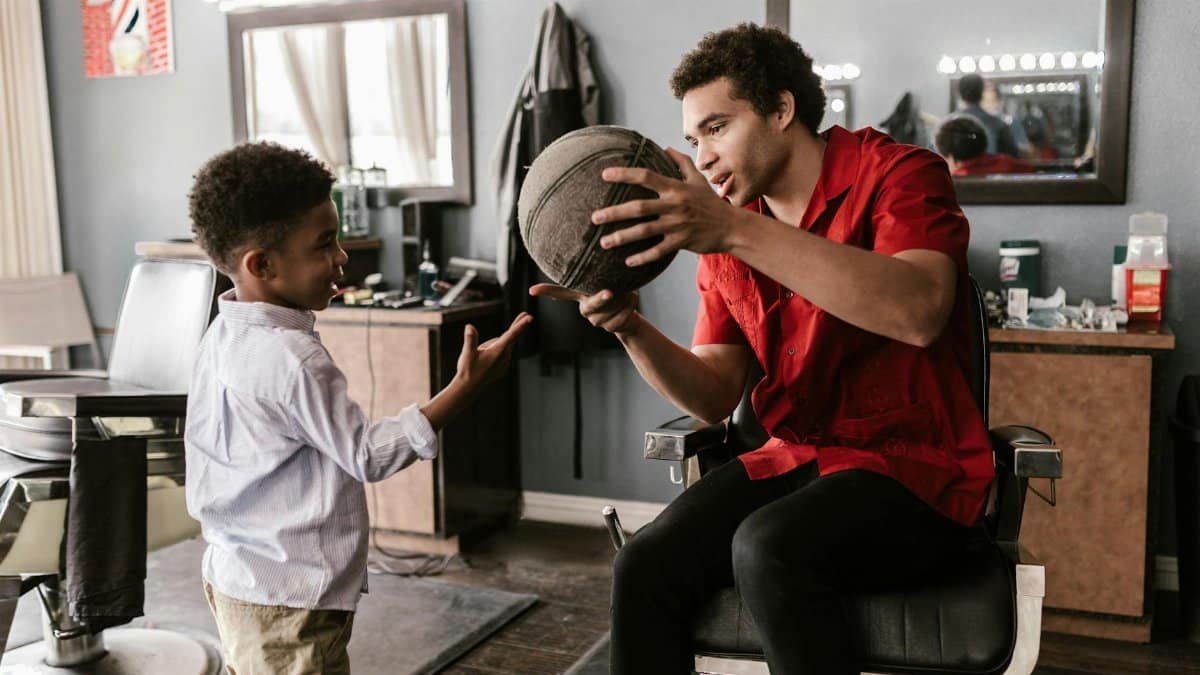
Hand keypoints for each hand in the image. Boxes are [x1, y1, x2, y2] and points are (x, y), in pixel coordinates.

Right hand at [455, 312, 532, 388]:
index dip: (520, 325)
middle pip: (512, 338)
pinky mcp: (502, 366)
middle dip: (518, 326)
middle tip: (527, 315)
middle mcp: (504, 357)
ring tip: (481, 351)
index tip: (529, 318)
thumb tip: (470, 327)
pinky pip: (504, 353)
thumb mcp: (467, 354)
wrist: (468, 387)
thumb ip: (470, 340)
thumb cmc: (468, 370)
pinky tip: (487, 353)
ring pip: (506, 345)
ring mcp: (504, 362)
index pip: (511, 335)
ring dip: (503, 339)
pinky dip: (501, 348)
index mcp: (498, 352)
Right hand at [529, 284, 640, 335]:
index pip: (560, 292)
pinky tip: (632, 301)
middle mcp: (585, 308)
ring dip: (624, 300)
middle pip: (590, 304)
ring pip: (610, 310)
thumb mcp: (613, 282)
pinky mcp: (607, 328)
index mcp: (582, 294)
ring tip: (630, 292)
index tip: (532, 291)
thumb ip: (608, 277)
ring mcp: (595, 320)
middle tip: (609, 293)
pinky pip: (620, 318)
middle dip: (600, 299)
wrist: (631, 316)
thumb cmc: (621, 292)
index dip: (546, 291)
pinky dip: (630, 308)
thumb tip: (609, 277)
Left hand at [590, 147, 741, 266]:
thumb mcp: (698, 180)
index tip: (605, 174)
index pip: (646, 177)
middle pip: (639, 207)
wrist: (732, 227)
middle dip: (615, 212)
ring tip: (604, 242)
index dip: (625, 174)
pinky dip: (643, 257)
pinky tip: (628, 261)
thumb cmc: (711, 203)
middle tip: (595, 217)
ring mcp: (677, 225)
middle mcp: (674, 205)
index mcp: (675, 188)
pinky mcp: (681, 242)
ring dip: (623, 237)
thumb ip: (681, 163)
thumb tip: (665, 148)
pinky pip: (658, 251)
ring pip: (645, 231)